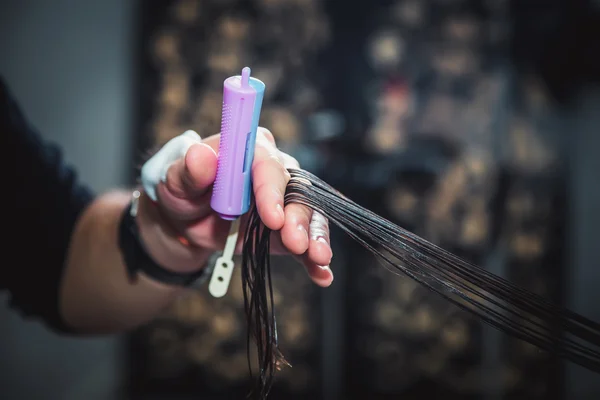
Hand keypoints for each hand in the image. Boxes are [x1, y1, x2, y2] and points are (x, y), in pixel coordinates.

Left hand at [136, 128, 333, 286]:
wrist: (185, 223)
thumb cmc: (181, 192)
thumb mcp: (174, 180)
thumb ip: (187, 170)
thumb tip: (202, 157)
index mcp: (247, 150)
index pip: (266, 161)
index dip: (271, 188)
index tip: (272, 217)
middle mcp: (272, 170)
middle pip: (295, 187)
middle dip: (297, 216)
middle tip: (294, 242)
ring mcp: (283, 200)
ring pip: (307, 212)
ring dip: (313, 235)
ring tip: (317, 258)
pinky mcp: (287, 227)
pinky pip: (305, 239)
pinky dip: (314, 258)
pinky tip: (321, 274)